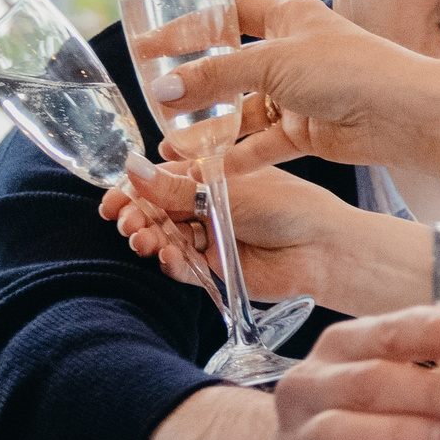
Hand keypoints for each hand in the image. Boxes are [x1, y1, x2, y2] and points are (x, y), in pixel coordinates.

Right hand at [104, 153, 431, 315]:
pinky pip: (183, 267)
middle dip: (136, 216)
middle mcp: (207, 206)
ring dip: (149, 239)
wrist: (324, 249)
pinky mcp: (216, 270)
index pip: (159, 179)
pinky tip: (169, 257)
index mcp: (212, 175)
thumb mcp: (231, 187)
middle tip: (126, 221)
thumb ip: (181, 185)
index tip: (114, 199)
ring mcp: (210, 238)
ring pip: (165, 239)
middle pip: (156, 211)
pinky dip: (172, 263)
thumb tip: (132, 169)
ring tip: (145, 240)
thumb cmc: (292, 204)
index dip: (134, 188)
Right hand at [137, 304, 439, 439]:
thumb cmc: (351, 423)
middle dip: (435, 390)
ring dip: (412, 431)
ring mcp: (301, 437)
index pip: (385, 332)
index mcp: (339, 348)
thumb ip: (424, 373)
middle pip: (371, 380)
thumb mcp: (382, 385)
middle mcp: (311, 385)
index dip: (430, 332)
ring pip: (348, 430)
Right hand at [143, 0, 435, 173]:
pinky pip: (264, 145)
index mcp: (288, 17)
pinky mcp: (309, 131)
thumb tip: (164, 88)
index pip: (228, 14)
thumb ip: (215, 76)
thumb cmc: (346, 69)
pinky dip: (238, 158)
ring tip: (171, 146)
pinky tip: (208, 171)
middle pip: (231, 68)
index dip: (189, 26)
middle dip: (194, 87)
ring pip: (244, 113)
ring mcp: (300, 94)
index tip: (148, 44)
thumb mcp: (271, 63)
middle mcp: (292, 53)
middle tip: (153, 101)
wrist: (402, 113)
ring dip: (210, 130)